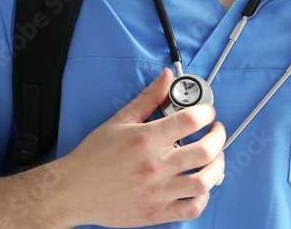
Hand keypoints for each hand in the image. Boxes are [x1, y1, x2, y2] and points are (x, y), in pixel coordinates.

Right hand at [56, 68, 225, 227]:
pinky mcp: (155, 213)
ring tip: (215, 158)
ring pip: (203, 181)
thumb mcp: (120, 120)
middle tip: (216, 131)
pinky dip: (203, 198)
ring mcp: (157, 191)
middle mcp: (154, 165)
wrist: (72, 191)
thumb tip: (167, 77)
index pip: (191, 119)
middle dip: (218, 136)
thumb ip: (148, 97)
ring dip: (217, 167)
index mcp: (146, 139)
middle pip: (205, 150)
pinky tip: (201, 187)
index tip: (207, 113)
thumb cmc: (94, 156)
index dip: (207, 112)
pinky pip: (191, 209)